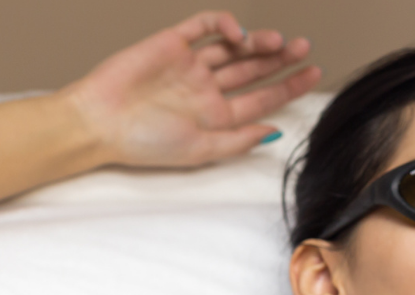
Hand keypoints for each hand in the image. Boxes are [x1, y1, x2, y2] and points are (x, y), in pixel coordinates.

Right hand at [63, 10, 319, 167]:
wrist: (100, 121)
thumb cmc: (143, 142)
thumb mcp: (199, 150)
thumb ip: (237, 141)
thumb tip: (274, 132)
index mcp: (214, 117)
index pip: (261, 98)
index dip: (288, 87)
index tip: (314, 74)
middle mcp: (205, 89)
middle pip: (252, 70)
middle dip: (280, 59)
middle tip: (304, 48)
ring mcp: (190, 65)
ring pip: (233, 48)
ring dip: (257, 43)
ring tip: (278, 42)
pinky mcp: (172, 43)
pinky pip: (205, 27)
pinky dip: (225, 25)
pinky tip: (239, 33)